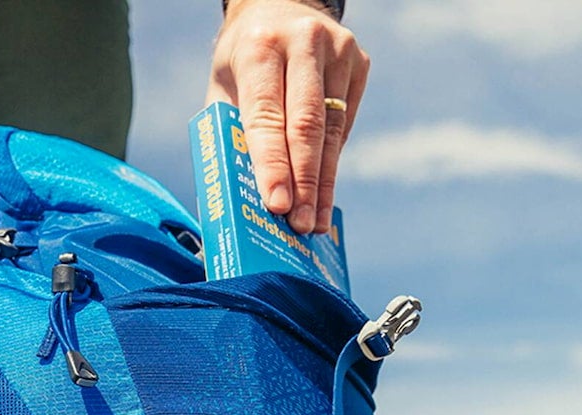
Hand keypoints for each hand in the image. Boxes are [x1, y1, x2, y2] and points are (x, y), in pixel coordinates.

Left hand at [207, 0, 367, 234]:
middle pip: (307, 126)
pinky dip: (331, 164)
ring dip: (323, 183)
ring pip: (332, 131)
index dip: (273, 165)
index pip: (267, 117)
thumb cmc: (242, 62)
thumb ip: (227, 136)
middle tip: (300, 225)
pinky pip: (343, 125)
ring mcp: (338, 50)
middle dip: (304, 183)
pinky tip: (323, 196)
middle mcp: (303, 43)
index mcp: (260, 48)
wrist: (279, 5)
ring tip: (315, 222)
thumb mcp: (222, 89)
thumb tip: (231, 202)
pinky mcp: (359, 63)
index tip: (276, 206)